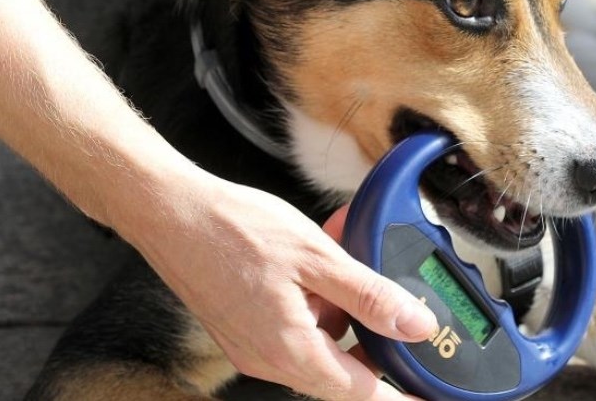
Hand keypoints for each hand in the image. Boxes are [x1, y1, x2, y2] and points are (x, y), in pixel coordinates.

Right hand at [118, 171, 434, 399]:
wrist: (169, 212)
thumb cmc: (232, 228)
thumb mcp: (317, 256)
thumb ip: (370, 296)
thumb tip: (415, 326)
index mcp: (293, 352)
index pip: (365, 394)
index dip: (401, 392)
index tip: (426, 390)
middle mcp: (271, 361)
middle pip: (344, 369)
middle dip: (372, 332)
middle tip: (393, 298)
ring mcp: (254, 347)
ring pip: (319, 342)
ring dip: (341, 308)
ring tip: (346, 253)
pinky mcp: (243, 328)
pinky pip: (293, 326)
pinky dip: (314, 298)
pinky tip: (317, 257)